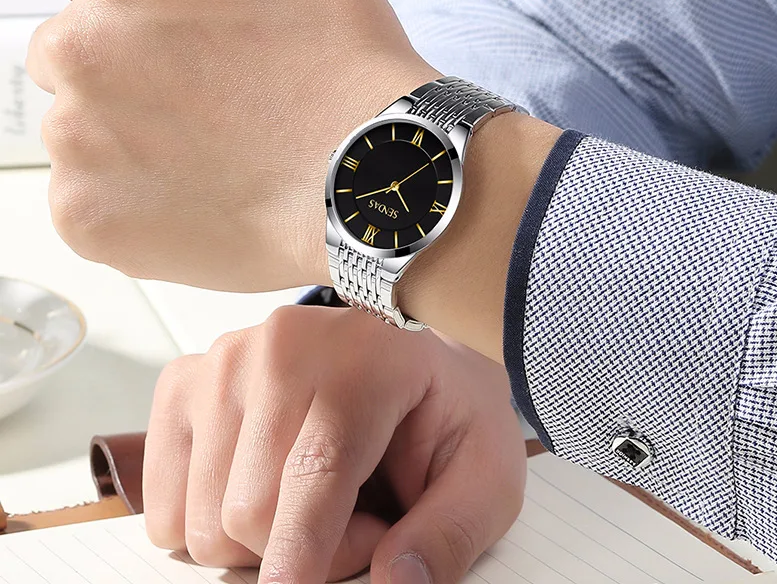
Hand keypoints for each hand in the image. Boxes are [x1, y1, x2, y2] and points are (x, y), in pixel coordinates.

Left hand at [27, 0, 438, 290]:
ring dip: (128, 134)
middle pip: (73, 47)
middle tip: (207, 95)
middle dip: (126, 64)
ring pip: (78, 125)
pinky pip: (88, 195)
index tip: (172, 24)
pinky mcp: (86, 216)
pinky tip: (194, 192)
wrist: (371, 182)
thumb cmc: (346, 64)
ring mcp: (77, 141)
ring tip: (210, 150)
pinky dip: (131, 197)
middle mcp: (81, 49)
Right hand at [144, 305, 525, 583]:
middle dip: (306, 548)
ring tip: (316, 494)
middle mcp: (280, 348)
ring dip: (261, 535)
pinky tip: (264, 482)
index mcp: (361, 358)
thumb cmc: (444, 402)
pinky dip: (211, 520)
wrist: (405, 343)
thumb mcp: (486, 467)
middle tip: (360, 519)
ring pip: (202, 518)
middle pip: (248, 514)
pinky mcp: (186, 382)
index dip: (307, 558)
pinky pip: (165, 502)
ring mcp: (224, 361)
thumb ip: (449, 532)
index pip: (314, 476)